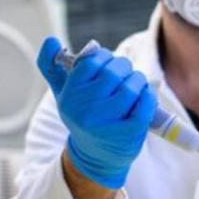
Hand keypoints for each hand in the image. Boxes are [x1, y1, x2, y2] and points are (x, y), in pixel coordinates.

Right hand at [36, 37, 156, 188]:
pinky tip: (144, 98)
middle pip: (114, 72)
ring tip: (136, 86)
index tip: (108, 65)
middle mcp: (84, 109)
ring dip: (139, 81)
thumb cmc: (83, 116)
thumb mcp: (64, 93)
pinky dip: (149, 96)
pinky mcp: (127, 133)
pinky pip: (145, 104)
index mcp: (69, 95)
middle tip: (125, 75)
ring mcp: (105, 123)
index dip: (106, 57)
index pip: (93, 60)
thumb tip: (50, 40)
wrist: (95, 157)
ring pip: (131, 86)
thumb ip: (53, 66)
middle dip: (125, 68)